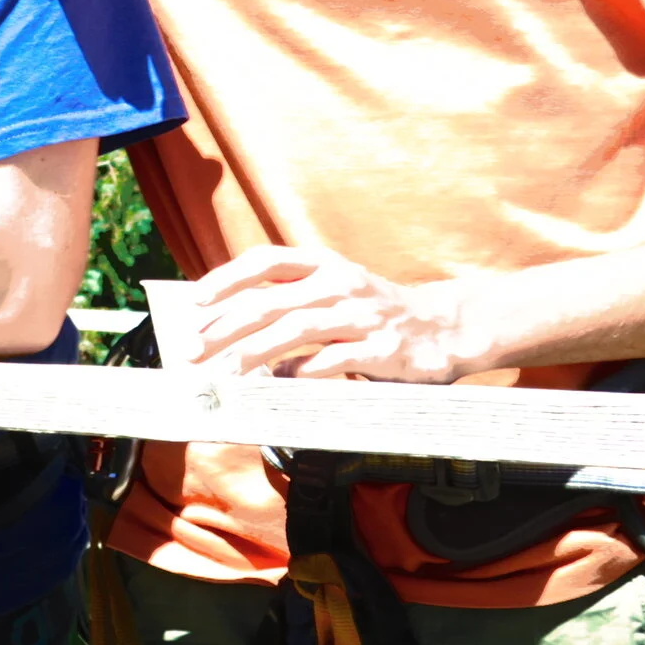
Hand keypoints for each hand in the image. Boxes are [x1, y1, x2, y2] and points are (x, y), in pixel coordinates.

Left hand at [189, 246, 480, 380]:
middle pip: (270, 302)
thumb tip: (226, 323)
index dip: (226, 278)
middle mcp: (340, 283)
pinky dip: (300, 372)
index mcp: (324, 264)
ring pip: (294, 330)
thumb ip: (291, 298)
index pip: (266, 260)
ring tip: (225, 371)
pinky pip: (332, 361)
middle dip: (225, 328)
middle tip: (195, 351)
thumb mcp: (335, 289)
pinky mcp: (382, 349)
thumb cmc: (375, 311)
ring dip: (253, 352)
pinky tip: (277, 384)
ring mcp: (362, 316)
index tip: (195, 302)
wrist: (449, 327)